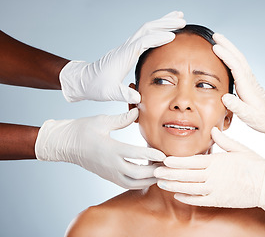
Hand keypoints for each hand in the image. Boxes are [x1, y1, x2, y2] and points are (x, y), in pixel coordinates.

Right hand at [35, 108, 165, 188]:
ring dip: (149, 179)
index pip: (135, 155)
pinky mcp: (108, 176)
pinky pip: (127, 184)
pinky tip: (149, 175)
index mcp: (110, 149)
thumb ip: (122, 119)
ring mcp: (109, 172)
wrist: (64, 144)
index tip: (164, 154)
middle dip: (154, 171)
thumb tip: (137, 111)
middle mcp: (110, 164)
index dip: (152, 155)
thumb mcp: (101, 121)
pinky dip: (140, 182)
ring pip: (133, 183)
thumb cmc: (82, 130)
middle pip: (137, 174)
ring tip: (160, 171)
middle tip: (167, 166)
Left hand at [60, 11, 185, 102]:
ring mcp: (128, 46)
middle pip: (148, 28)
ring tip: (178, 18)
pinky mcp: (128, 49)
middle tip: (182, 20)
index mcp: (125, 54)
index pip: (144, 41)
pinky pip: (145, 35)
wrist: (85, 80)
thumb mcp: (111, 93)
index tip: (173, 36)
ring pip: (147, 29)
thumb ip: (124, 95)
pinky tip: (165, 31)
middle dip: (166, 23)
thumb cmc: (97, 86)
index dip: (158, 37)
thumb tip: (138, 99)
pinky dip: (157, 30)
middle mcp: (127, 46)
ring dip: (163, 22)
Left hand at [154, 127, 264, 220]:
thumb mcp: (240, 149)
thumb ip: (224, 140)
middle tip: (155, 171)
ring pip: (189, 188)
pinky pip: (199, 200)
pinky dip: (186, 198)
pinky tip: (177, 195)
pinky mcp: (219, 201)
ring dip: (174, 185)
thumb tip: (214, 130)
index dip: (176, 161)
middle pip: (186, 175)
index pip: (191, 161)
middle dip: (169, 173)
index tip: (164, 160)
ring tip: (161, 183)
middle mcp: (213, 176)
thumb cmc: (255, 165)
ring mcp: (215, 190)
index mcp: (217, 162)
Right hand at [212, 33, 264, 150]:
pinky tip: (227, 56)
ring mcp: (250, 79)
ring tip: (218, 41)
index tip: (215, 47)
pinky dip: (232, 56)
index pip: (236, 66)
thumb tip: (225, 97)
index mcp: (248, 86)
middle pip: (238, 57)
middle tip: (215, 35)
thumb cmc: (263, 119)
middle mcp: (249, 80)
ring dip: (229, 48)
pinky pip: (239, 64)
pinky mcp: (249, 82)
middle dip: (227, 45)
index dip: (225, 56)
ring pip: (239, 59)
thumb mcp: (249, 116)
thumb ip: (237, 106)